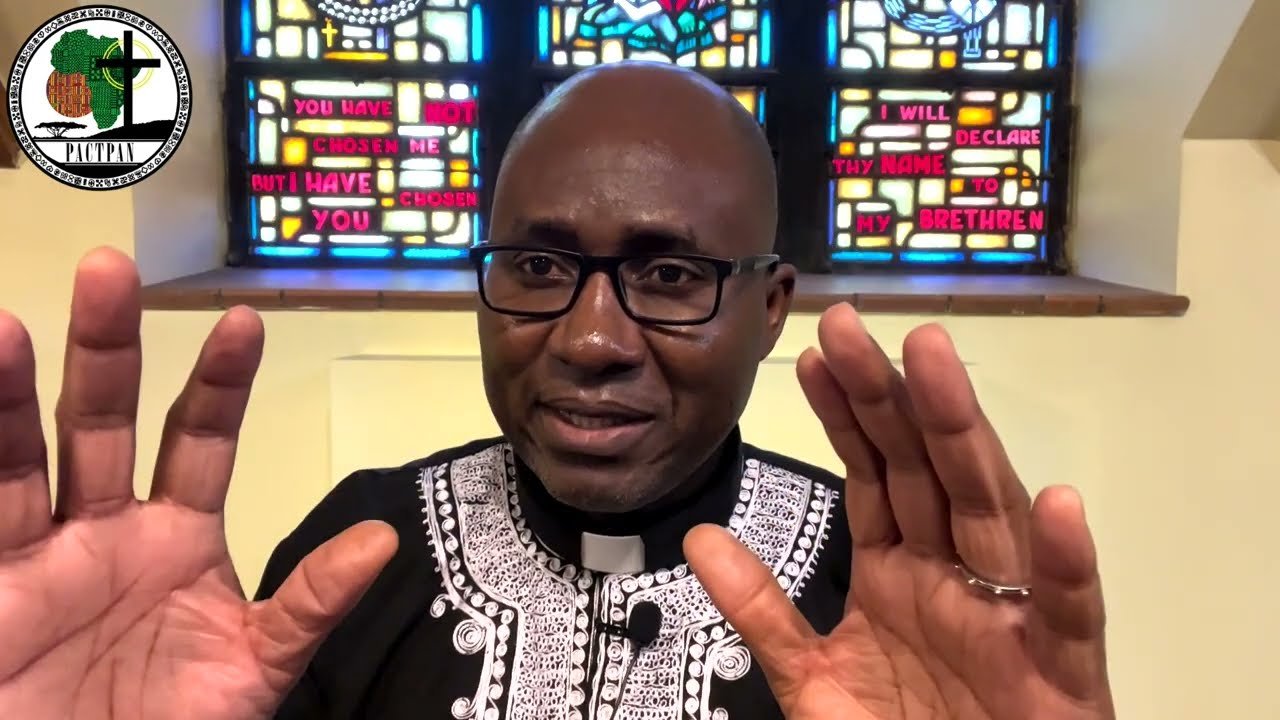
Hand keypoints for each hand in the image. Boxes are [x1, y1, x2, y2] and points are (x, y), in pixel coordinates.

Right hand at [0, 248, 397, 718]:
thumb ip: (310, 604)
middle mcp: (105, 529)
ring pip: (18, 459)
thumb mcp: (256, 667)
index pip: (199, 439)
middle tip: (108, 269)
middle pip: (102, 420)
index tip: (244, 322)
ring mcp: (39, 555)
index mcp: (178, 537)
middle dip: (106, 349)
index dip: (219, 382)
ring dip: (7, 394)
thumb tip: (385, 540)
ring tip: (2, 328)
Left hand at [686, 303, 1113, 719]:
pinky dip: (1066, 564)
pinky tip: (1058, 504)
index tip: (813, 353)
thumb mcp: (813, 677)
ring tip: (933, 362)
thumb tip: (699, 538)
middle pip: (924, 470)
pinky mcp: (1062, 676)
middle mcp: (956, 579)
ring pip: (989, 511)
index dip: (845, 416)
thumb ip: (763, 610)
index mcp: (901, 577)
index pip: (874, 476)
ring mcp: (1010, 620)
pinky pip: (1069, 615)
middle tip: (850, 325)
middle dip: (888, 396)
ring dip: (961, 435)